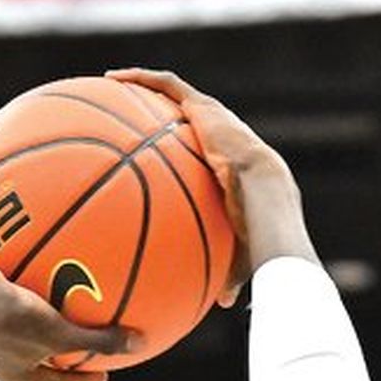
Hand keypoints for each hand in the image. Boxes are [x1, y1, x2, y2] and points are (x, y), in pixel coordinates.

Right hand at [0, 258, 128, 380]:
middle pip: (33, 357)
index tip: (102, 375)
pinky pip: (2, 295)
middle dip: (55, 350)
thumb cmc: (11, 323)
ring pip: (14, 327)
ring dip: (34, 316)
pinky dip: (18, 285)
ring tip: (53, 300)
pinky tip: (31, 261)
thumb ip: (99, 340)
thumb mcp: (61, 334)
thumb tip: (139, 344)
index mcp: (15, 372)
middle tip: (78, 341)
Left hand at [109, 66, 310, 302]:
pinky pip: (168, 87)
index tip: (165, 152)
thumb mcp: (239, 254)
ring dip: (145, 86)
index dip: (188, 148)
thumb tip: (221, 303)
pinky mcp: (205, 108)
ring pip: (175, 94)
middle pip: (188, 117)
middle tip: (134, 114)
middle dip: (162, 111)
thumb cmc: (258, 231)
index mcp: (231, 165)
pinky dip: (142, 80)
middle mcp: (223, 135)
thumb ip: (225, 271)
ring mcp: (214, 118)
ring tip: (114, 82)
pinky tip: (115, 77)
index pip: (207, 152)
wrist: (266, 198)